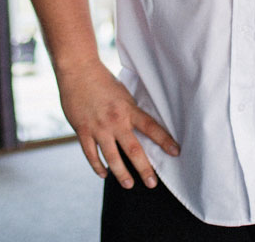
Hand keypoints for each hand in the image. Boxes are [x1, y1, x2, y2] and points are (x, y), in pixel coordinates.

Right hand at [55, 57, 179, 188]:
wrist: (78, 70)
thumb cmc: (101, 79)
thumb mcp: (122, 93)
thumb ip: (129, 110)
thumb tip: (140, 124)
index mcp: (128, 109)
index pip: (151, 127)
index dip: (164, 141)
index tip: (176, 153)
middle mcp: (115, 121)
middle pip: (133, 150)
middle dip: (144, 169)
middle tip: (152, 183)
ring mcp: (98, 127)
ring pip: (112, 157)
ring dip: (121, 174)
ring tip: (129, 184)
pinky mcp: (83, 130)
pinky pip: (91, 154)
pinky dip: (98, 166)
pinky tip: (104, 174)